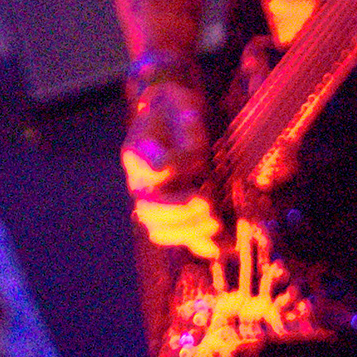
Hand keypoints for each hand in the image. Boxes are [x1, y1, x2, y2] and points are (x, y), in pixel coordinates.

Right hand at [122, 74, 220, 257]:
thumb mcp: (182, 107)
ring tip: (215, 222)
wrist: (171, 116)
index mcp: (138, 154)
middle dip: (181, 210)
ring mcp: (152, 200)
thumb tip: (194, 156)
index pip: (154, 168)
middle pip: (148, 209)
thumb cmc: (177, 109)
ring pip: (158, 229)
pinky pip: (178, 236)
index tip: (197, 160)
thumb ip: (188, 129)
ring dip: (188, 230)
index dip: (176, 167)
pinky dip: (197, 244)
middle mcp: (140, 181)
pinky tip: (218, 249)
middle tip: (207, 202)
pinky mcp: (170, 211)